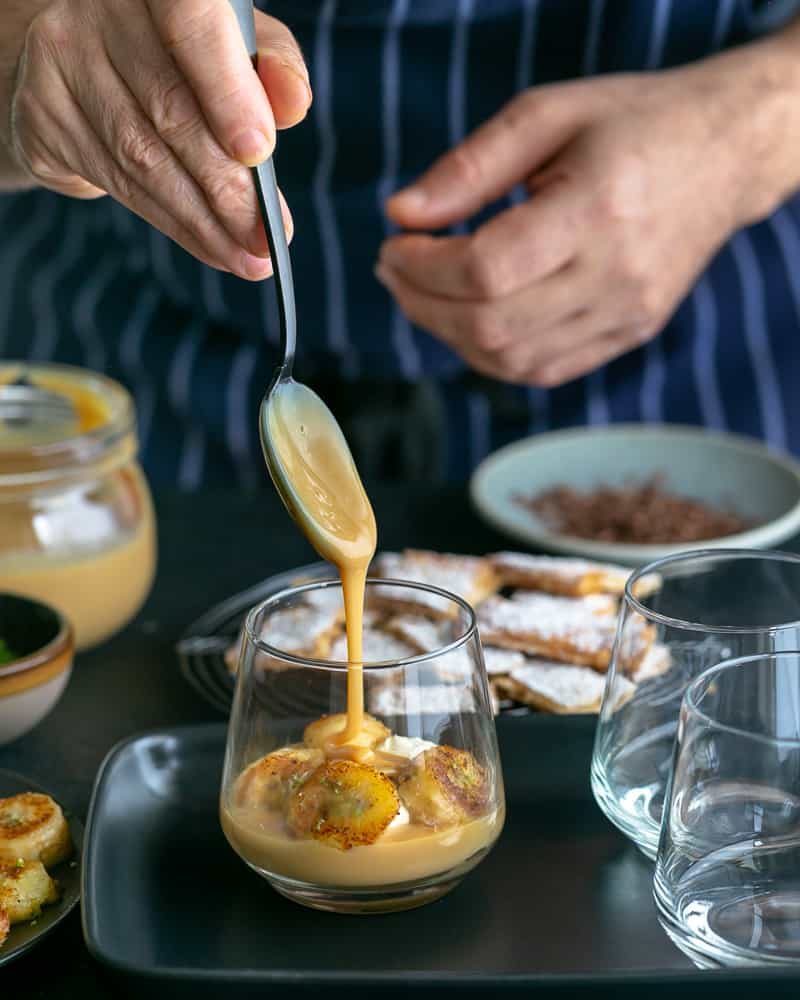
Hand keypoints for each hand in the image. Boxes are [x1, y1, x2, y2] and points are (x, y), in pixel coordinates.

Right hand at [3, 0, 310, 279]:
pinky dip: (172, 222)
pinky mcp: (42, 112)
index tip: (259, 154)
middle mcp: (97, 9)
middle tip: (264, 238)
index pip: (190, 21)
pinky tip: (209, 244)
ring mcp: (61, 59)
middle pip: (170, 108)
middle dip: (226, 187)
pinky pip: (116, 182)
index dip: (226, 91)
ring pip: (141, 157)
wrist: (92, 64)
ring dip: (202, 220)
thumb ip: (270, 66)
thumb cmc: (183, 55)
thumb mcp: (236, 46)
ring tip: (247, 257)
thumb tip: (294, 103)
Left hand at [377, 66, 754, 385]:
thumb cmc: (633, 123)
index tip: (395, 244)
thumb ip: (470, 167)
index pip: (485, 271)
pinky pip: (544, 370)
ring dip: (450, 335)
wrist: (723, 155)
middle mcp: (616, 274)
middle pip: (492, 326)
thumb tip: (402, 214)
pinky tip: (471, 319)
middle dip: (423, 306)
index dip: (422, 268)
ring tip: (426, 294)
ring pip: (513, 360)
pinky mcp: (629, 333)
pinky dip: (492, 354)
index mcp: (598, 208)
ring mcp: (627, 314)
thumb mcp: (548, 114)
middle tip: (395, 271)